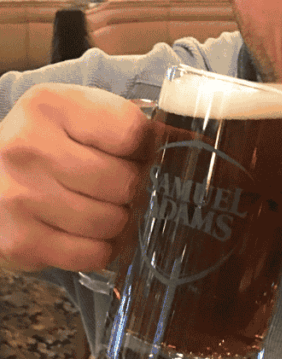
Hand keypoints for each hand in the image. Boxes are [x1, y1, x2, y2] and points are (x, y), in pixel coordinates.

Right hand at [0, 84, 154, 272]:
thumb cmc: (43, 146)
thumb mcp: (74, 116)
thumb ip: (122, 123)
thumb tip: (185, 145)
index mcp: (49, 105)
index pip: (133, 133)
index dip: (146, 149)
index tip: (138, 154)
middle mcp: (28, 147)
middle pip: (125, 182)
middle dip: (132, 190)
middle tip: (121, 188)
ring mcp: (20, 197)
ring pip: (111, 221)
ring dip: (117, 221)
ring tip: (102, 209)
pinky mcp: (20, 241)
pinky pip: (92, 254)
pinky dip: (100, 248)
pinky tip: (86, 233)